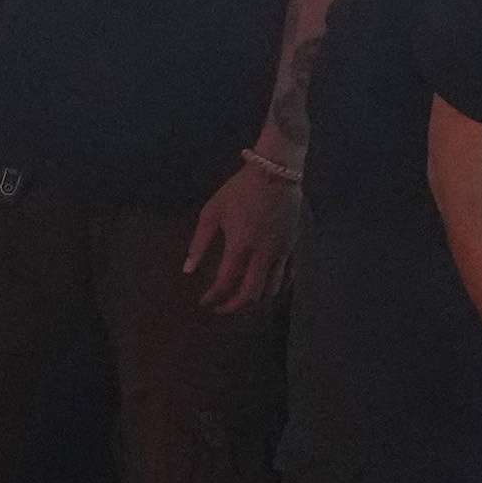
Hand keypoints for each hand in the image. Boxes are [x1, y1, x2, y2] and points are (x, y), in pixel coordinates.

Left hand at [181, 157, 296, 311]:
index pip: (225, 282)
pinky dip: (275, 289)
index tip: (203, 302)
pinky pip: (288, 277)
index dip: (213, 297)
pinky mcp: (294, 246)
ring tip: (240, 301)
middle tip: (220, 309)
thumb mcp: (212, 212)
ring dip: (254, 301)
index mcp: (240, 244)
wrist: (276, 173)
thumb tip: (187, 270)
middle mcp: (264, 253)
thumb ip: (199, 243)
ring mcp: (283, 251)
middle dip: (233, 307)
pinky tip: (264, 289)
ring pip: (272, 290)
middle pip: (251, 294)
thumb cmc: (239, 191)